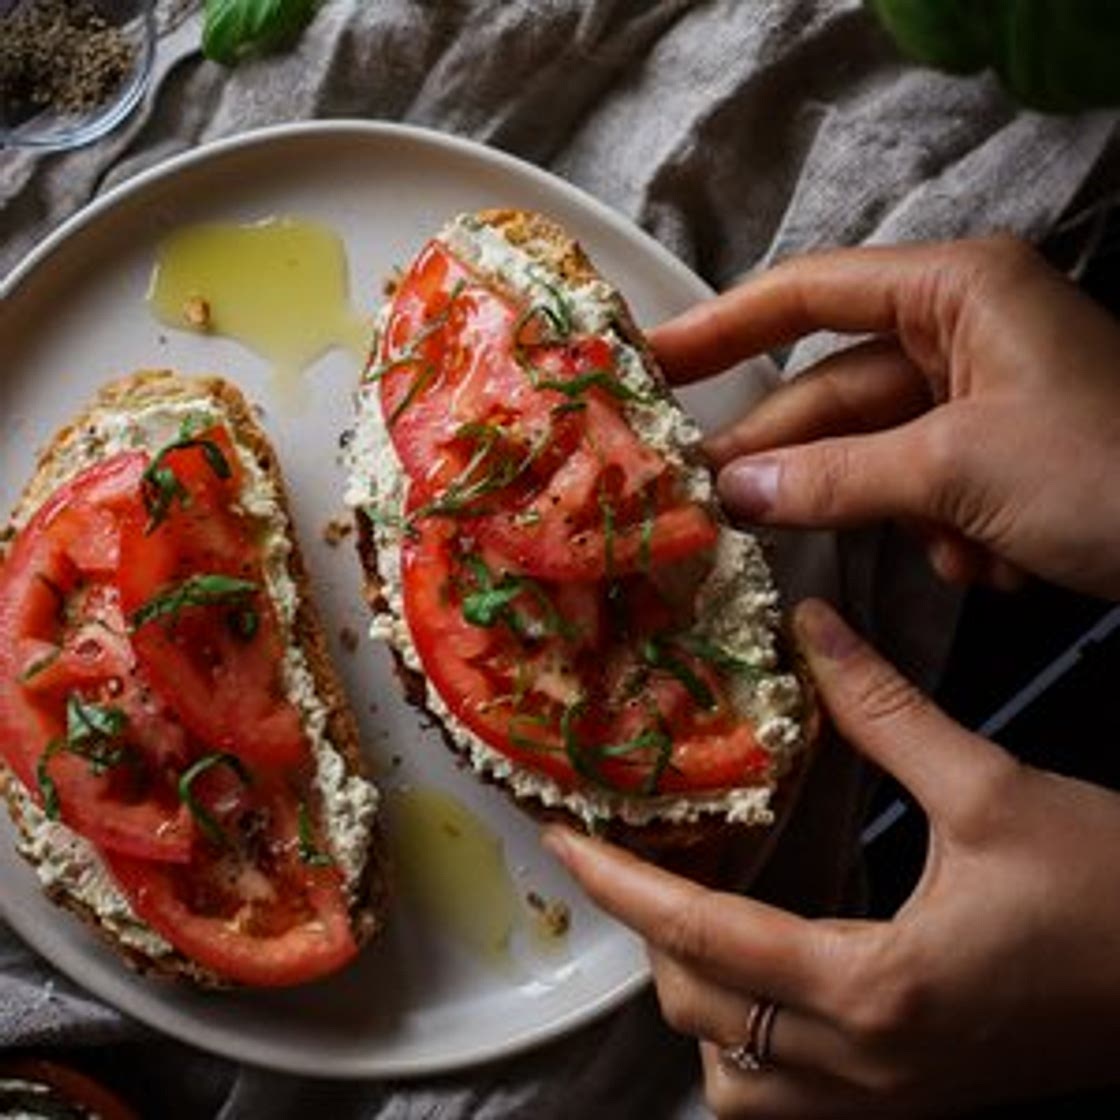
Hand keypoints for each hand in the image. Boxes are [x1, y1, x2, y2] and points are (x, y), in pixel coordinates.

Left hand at [543, 600, 1119, 1117]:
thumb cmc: (1116, 897)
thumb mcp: (995, 792)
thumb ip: (886, 712)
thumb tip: (813, 632)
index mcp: (877, 990)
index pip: (705, 942)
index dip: (621, 883)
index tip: (563, 839)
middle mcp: (868, 1068)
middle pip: (703, 1019)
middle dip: (655, 939)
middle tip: (643, 857)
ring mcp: (893, 1102)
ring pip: (738, 1086)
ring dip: (700, 1006)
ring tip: (699, 923)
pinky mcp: (919, 1102)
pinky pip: (793, 1102)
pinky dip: (752, 1046)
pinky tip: (767, 980)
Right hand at [651, 237, 1119, 598]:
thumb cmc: (1110, 468)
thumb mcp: (959, 469)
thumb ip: (831, 477)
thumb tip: (726, 494)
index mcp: (954, 290)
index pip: (807, 293)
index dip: (721, 325)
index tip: (650, 362)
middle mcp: (959, 332)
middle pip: (833, 390)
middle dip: (792, 457)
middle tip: (709, 501)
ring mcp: (979, 399)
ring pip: (875, 455)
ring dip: (889, 513)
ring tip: (931, 549)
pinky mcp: (995, 458)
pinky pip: (919, 490)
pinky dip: (936, 534)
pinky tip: (986, 562)